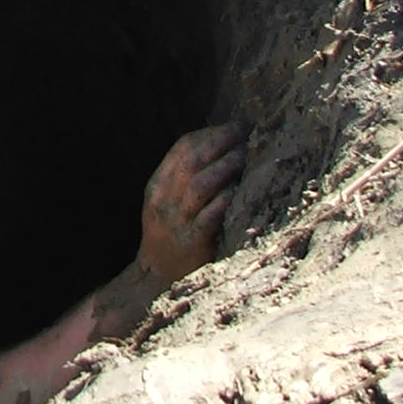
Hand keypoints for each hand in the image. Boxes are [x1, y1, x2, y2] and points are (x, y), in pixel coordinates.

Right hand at [138, 122, 247, 284]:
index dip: (210, 133)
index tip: (235, 126)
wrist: (156, 277)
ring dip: (225, 166)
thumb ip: (185, 178)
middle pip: (192, 160)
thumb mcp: (166, 202)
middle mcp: (164, 199)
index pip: (182, 148)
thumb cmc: (169, 235)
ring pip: (201, 184)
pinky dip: (226, 198)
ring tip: (246, 156)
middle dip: (220, 142)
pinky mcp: (193, 242)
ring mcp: (177, 220)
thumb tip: (222, 148)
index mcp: (158, 185)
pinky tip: (241, 189)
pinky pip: (211, 215)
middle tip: (246, 133)